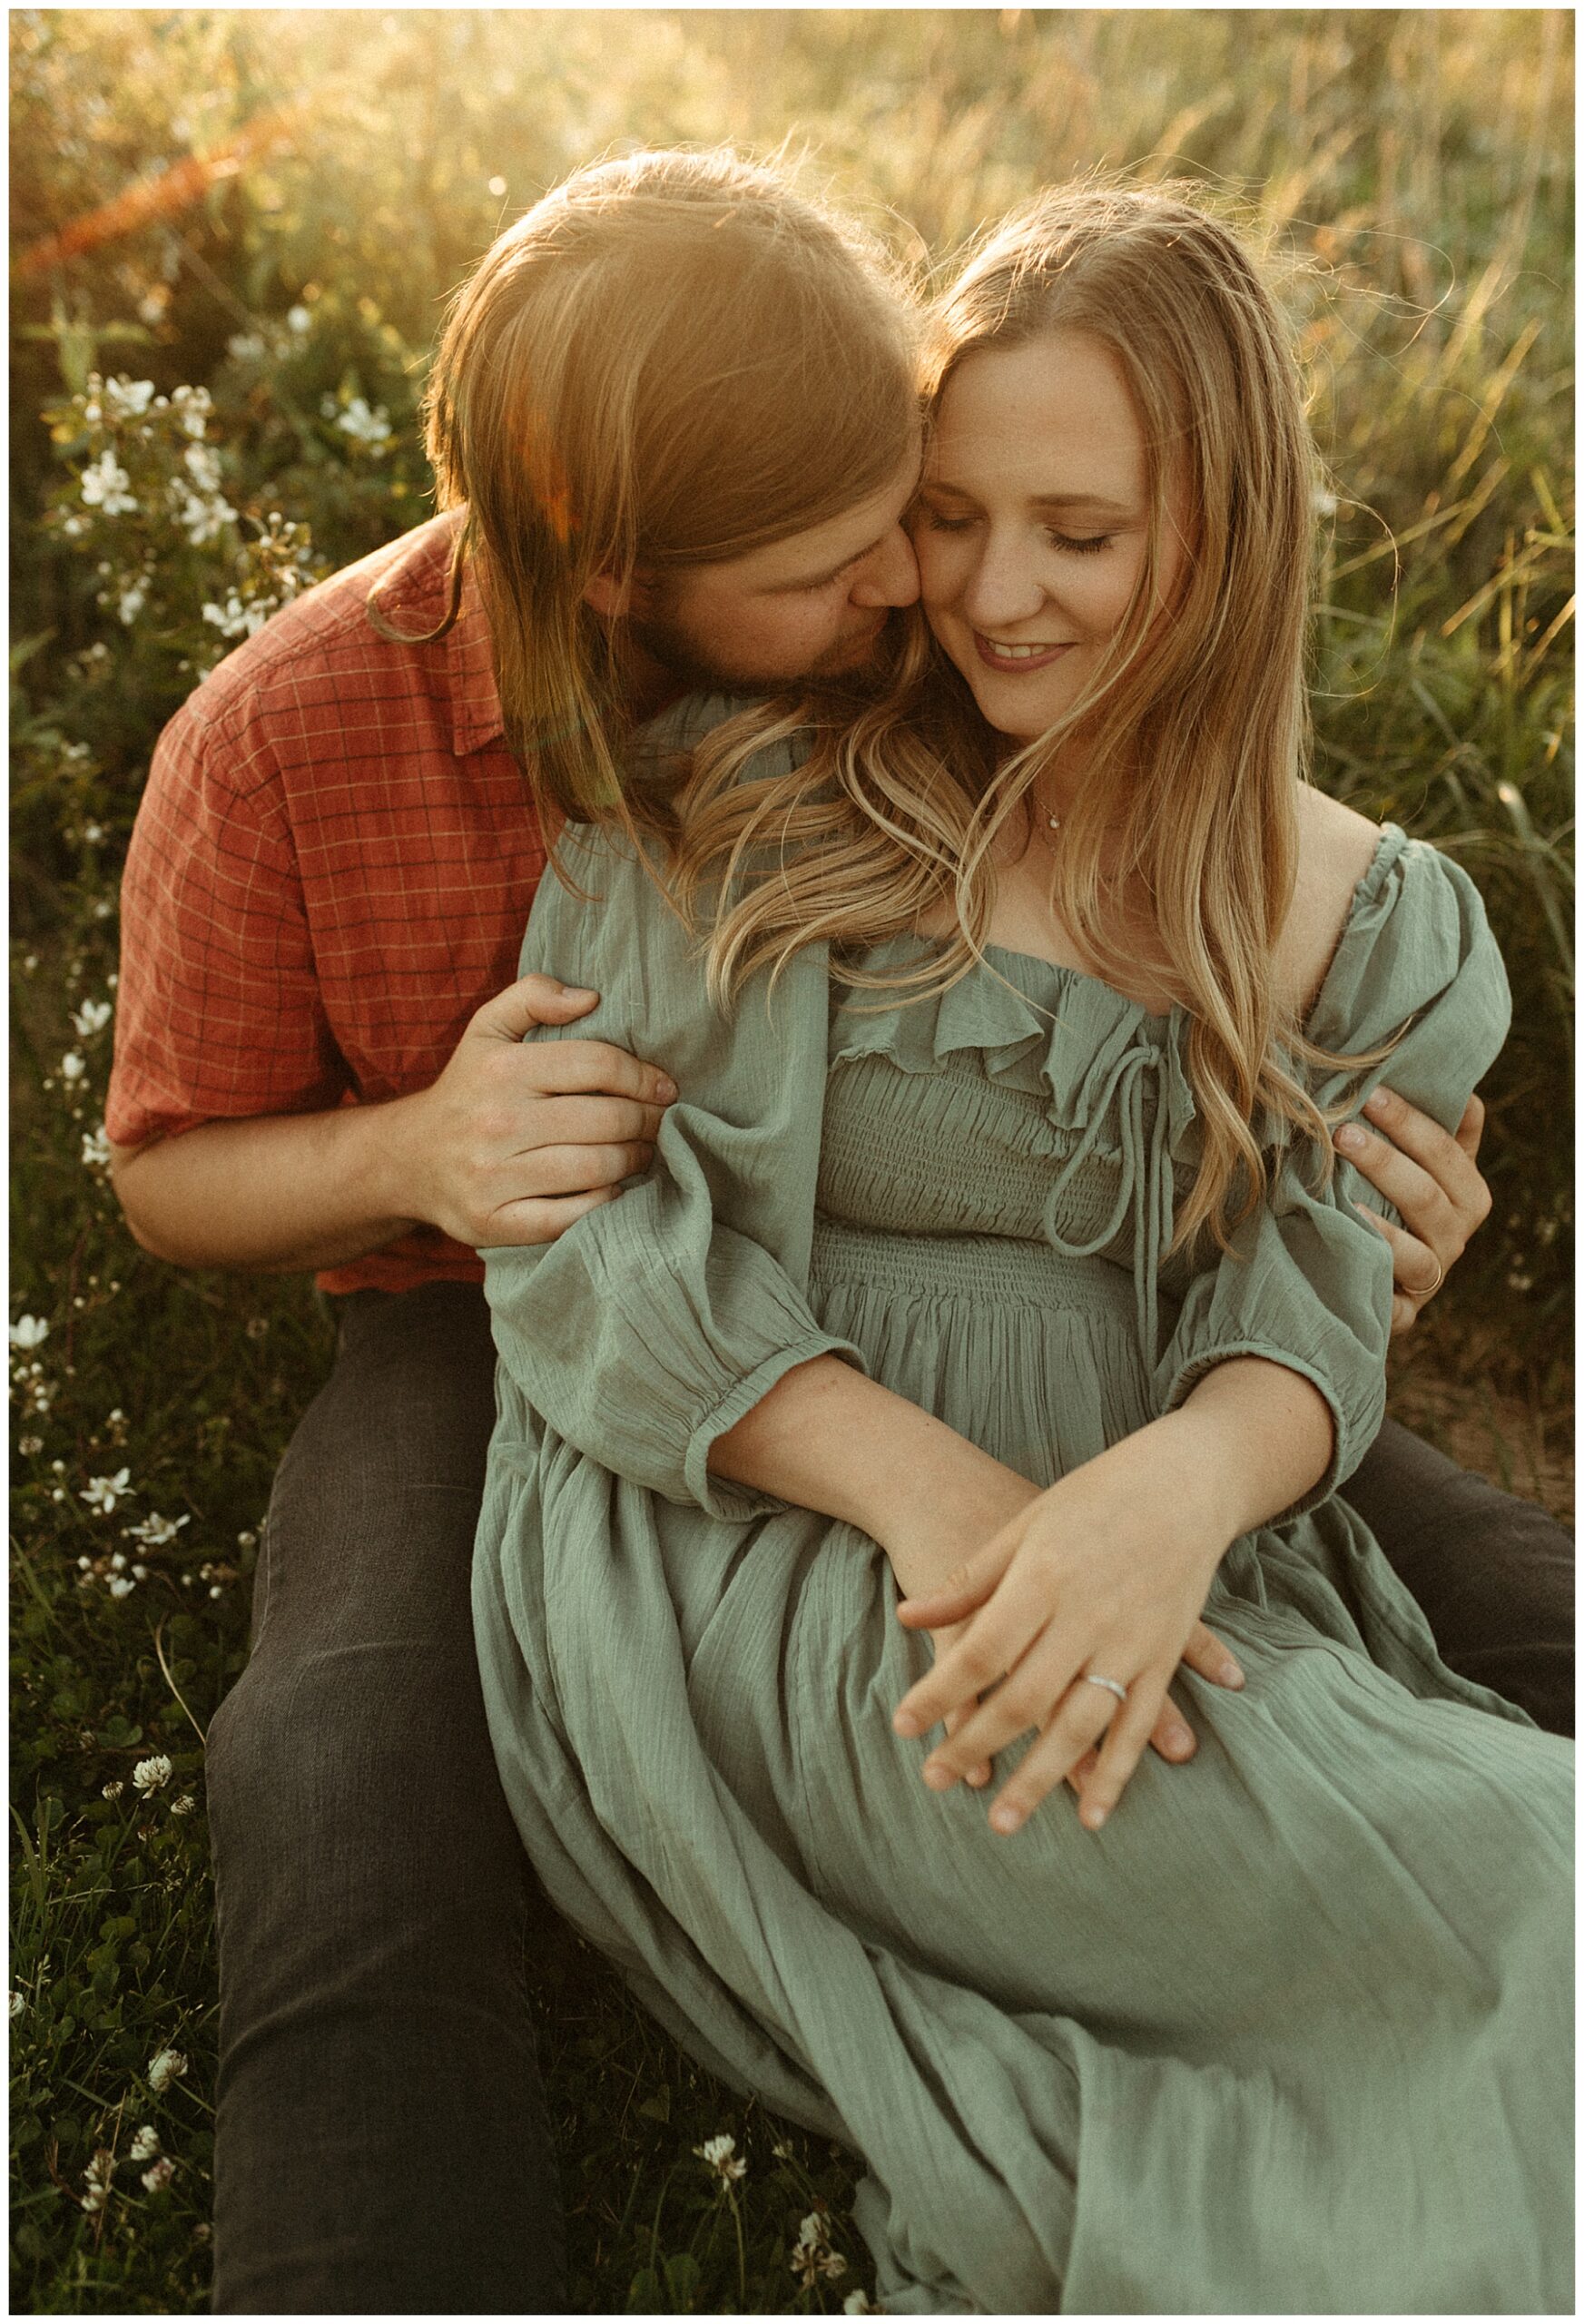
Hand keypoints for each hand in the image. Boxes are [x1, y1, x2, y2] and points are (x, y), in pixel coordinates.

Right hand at [384, 973, 675, 1247]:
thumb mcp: (487, 1029)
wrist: (408, 1158)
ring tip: (643, 1152)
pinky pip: (571, 1215)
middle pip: (605, 1119)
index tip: (664, 1087)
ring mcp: (493, 1176)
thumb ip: (533, 995)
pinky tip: (613, 1188)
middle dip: (648, 1121)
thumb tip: (590, 997)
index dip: (643, 1076)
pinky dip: (604, 1202)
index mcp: (502, 1070)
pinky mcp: (494, 1222)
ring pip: (596, 1167)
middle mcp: (496, 1122)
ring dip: (634, 1160)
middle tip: (660, 1123)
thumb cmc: (467, 1090)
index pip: (598, 1065)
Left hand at [890, 1416, 1244, 1835]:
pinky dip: (1118, 1773)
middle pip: (1024, 1699)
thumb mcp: (1023, 1526)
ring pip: (1081, 1725)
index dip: (938, 1694)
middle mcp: (1088, 1616)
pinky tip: (1091, 1815)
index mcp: (1045, 1579)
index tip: (903, 1727)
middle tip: (935, 1782)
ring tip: (1002, 1822)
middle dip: (976, 1745)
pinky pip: (1139, 1724)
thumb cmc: (1093, 1498)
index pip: (980, 1652)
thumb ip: (970, 1582)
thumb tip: (908, 1617)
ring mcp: (1132, 1641)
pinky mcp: (1164, 1656)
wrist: (1183, 1482)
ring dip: (1040, 1778)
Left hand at [1333, 1087, 1490, 1335]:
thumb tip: (1447, 1078)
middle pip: (1426, 1196)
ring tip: (1342, 1195)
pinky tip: (1347, 1251)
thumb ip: (1436, 1128)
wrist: (1371, 1277)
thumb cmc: (1393, 1202)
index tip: (1373, 1093)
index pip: (1447, 1152)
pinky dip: (1373, 1277)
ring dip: (1378, 1222)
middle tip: (1343, 1132)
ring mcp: (1431, 1276)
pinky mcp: (1405, 1312)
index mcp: (1466, 1194)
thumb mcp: (1418, 1164)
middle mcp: (1456, 1235)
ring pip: (1414, 1250)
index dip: (1412, 1122)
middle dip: (1385, 1161)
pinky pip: (1394, 1301)